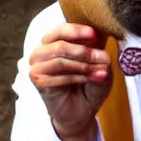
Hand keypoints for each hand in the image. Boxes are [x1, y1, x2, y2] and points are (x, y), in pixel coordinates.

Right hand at [29, 24, 111, 140]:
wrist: (82, 111)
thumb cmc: (90, 85)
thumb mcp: (101, 67)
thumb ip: (101, 56)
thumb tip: (103, 51)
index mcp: (57, 40)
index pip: (62, 29)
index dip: (78, 30)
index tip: (95, 34)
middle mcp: (44, 50)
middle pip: (60, 44)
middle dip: (85, 52)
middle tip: (104, 58)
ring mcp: (37, 65)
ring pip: (59, 60)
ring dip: (82, 66)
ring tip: (99, 72)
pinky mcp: (37, 80)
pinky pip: (56, 76)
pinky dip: (75, 77)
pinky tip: (87, 80)